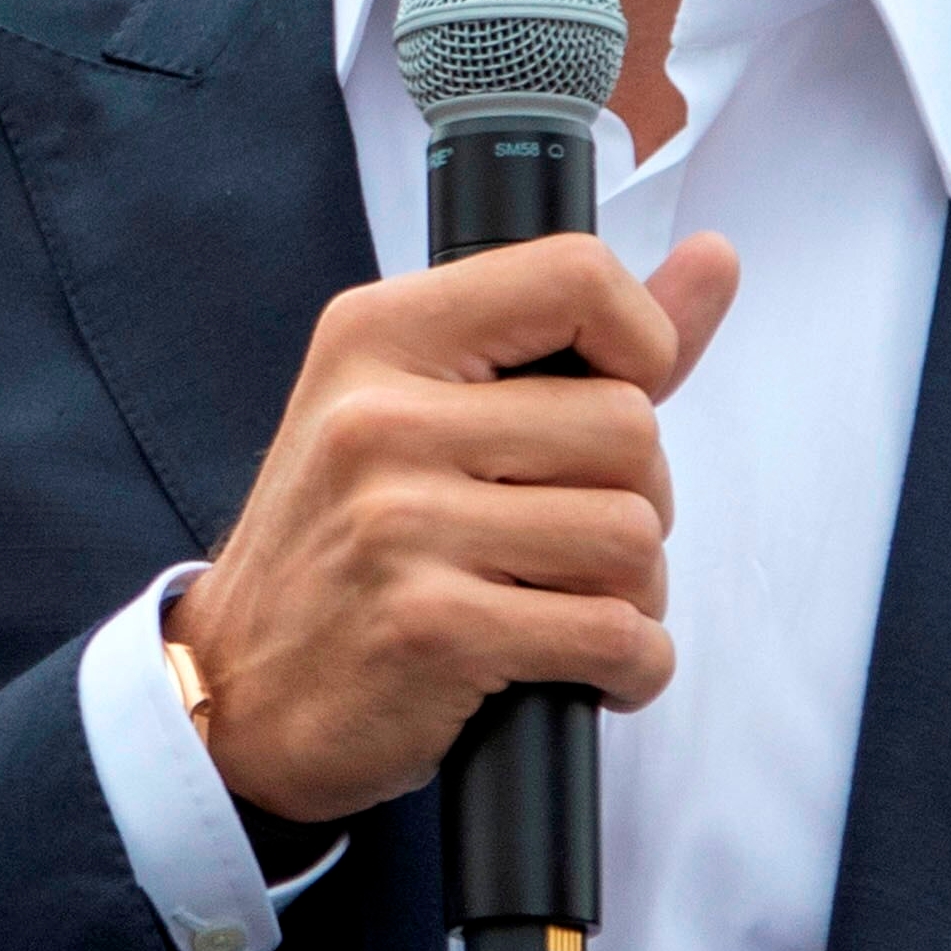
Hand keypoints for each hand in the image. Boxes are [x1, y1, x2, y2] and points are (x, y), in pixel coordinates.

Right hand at [163, 232, 741, 825]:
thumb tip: (716, 259)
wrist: (234, 690)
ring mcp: (399, 523)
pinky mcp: (431, 628)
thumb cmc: (345, 544)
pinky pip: (615, 635)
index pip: (574, 276)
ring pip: (633, 536)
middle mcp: (379, 418)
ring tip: (566, 606)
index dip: (641, 341)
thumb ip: (576, 342)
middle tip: (569, 541)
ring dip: (633, 593)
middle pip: (628, 427)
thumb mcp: (422, 410)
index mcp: (376, 336)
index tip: (614, 401)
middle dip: (635, 499)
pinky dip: (629, 666)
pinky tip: (580, 669)